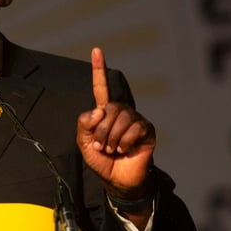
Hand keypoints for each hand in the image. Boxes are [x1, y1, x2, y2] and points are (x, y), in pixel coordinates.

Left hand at [76, 47, 155, 197]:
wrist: (117, 180)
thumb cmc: (101, 161)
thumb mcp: (84, 143)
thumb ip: (84, 125)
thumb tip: (99, 110)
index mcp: (104, 113)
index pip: (101, 88)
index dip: (98, 69)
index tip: (96, 50)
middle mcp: (121, 112)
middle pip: (109, 109)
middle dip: (101, 131)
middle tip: (102, 146)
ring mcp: (135, 120)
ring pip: (121, 118)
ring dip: (112, 138)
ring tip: (113, 149)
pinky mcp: (147, 130)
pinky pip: (134, 128)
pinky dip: (125, 141)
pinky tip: (125, 149)